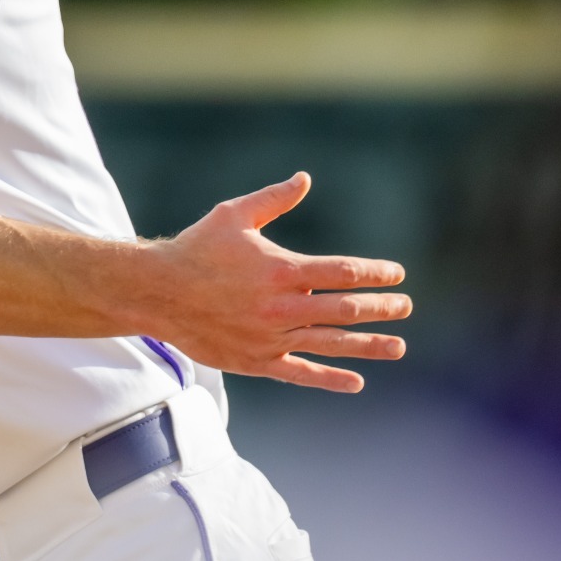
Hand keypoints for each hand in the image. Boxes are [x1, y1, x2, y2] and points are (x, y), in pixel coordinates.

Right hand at [141, 173, 410, 392]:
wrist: (156, 292)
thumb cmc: (195, 249)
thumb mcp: (233, 216)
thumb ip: (274, 199)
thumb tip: (305, 178)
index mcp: (281, 270)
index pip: (342, 272)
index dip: (374, 273)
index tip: (397, 274)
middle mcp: (281, 308)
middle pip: (345, 310)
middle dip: (380, 308)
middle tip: (405, 306)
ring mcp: (270, 338)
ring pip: (330, 345)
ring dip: (368, 345)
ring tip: (398, 345)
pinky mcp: (256, 362)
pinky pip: (300, 374)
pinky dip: (330, 378)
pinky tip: (356, 382)